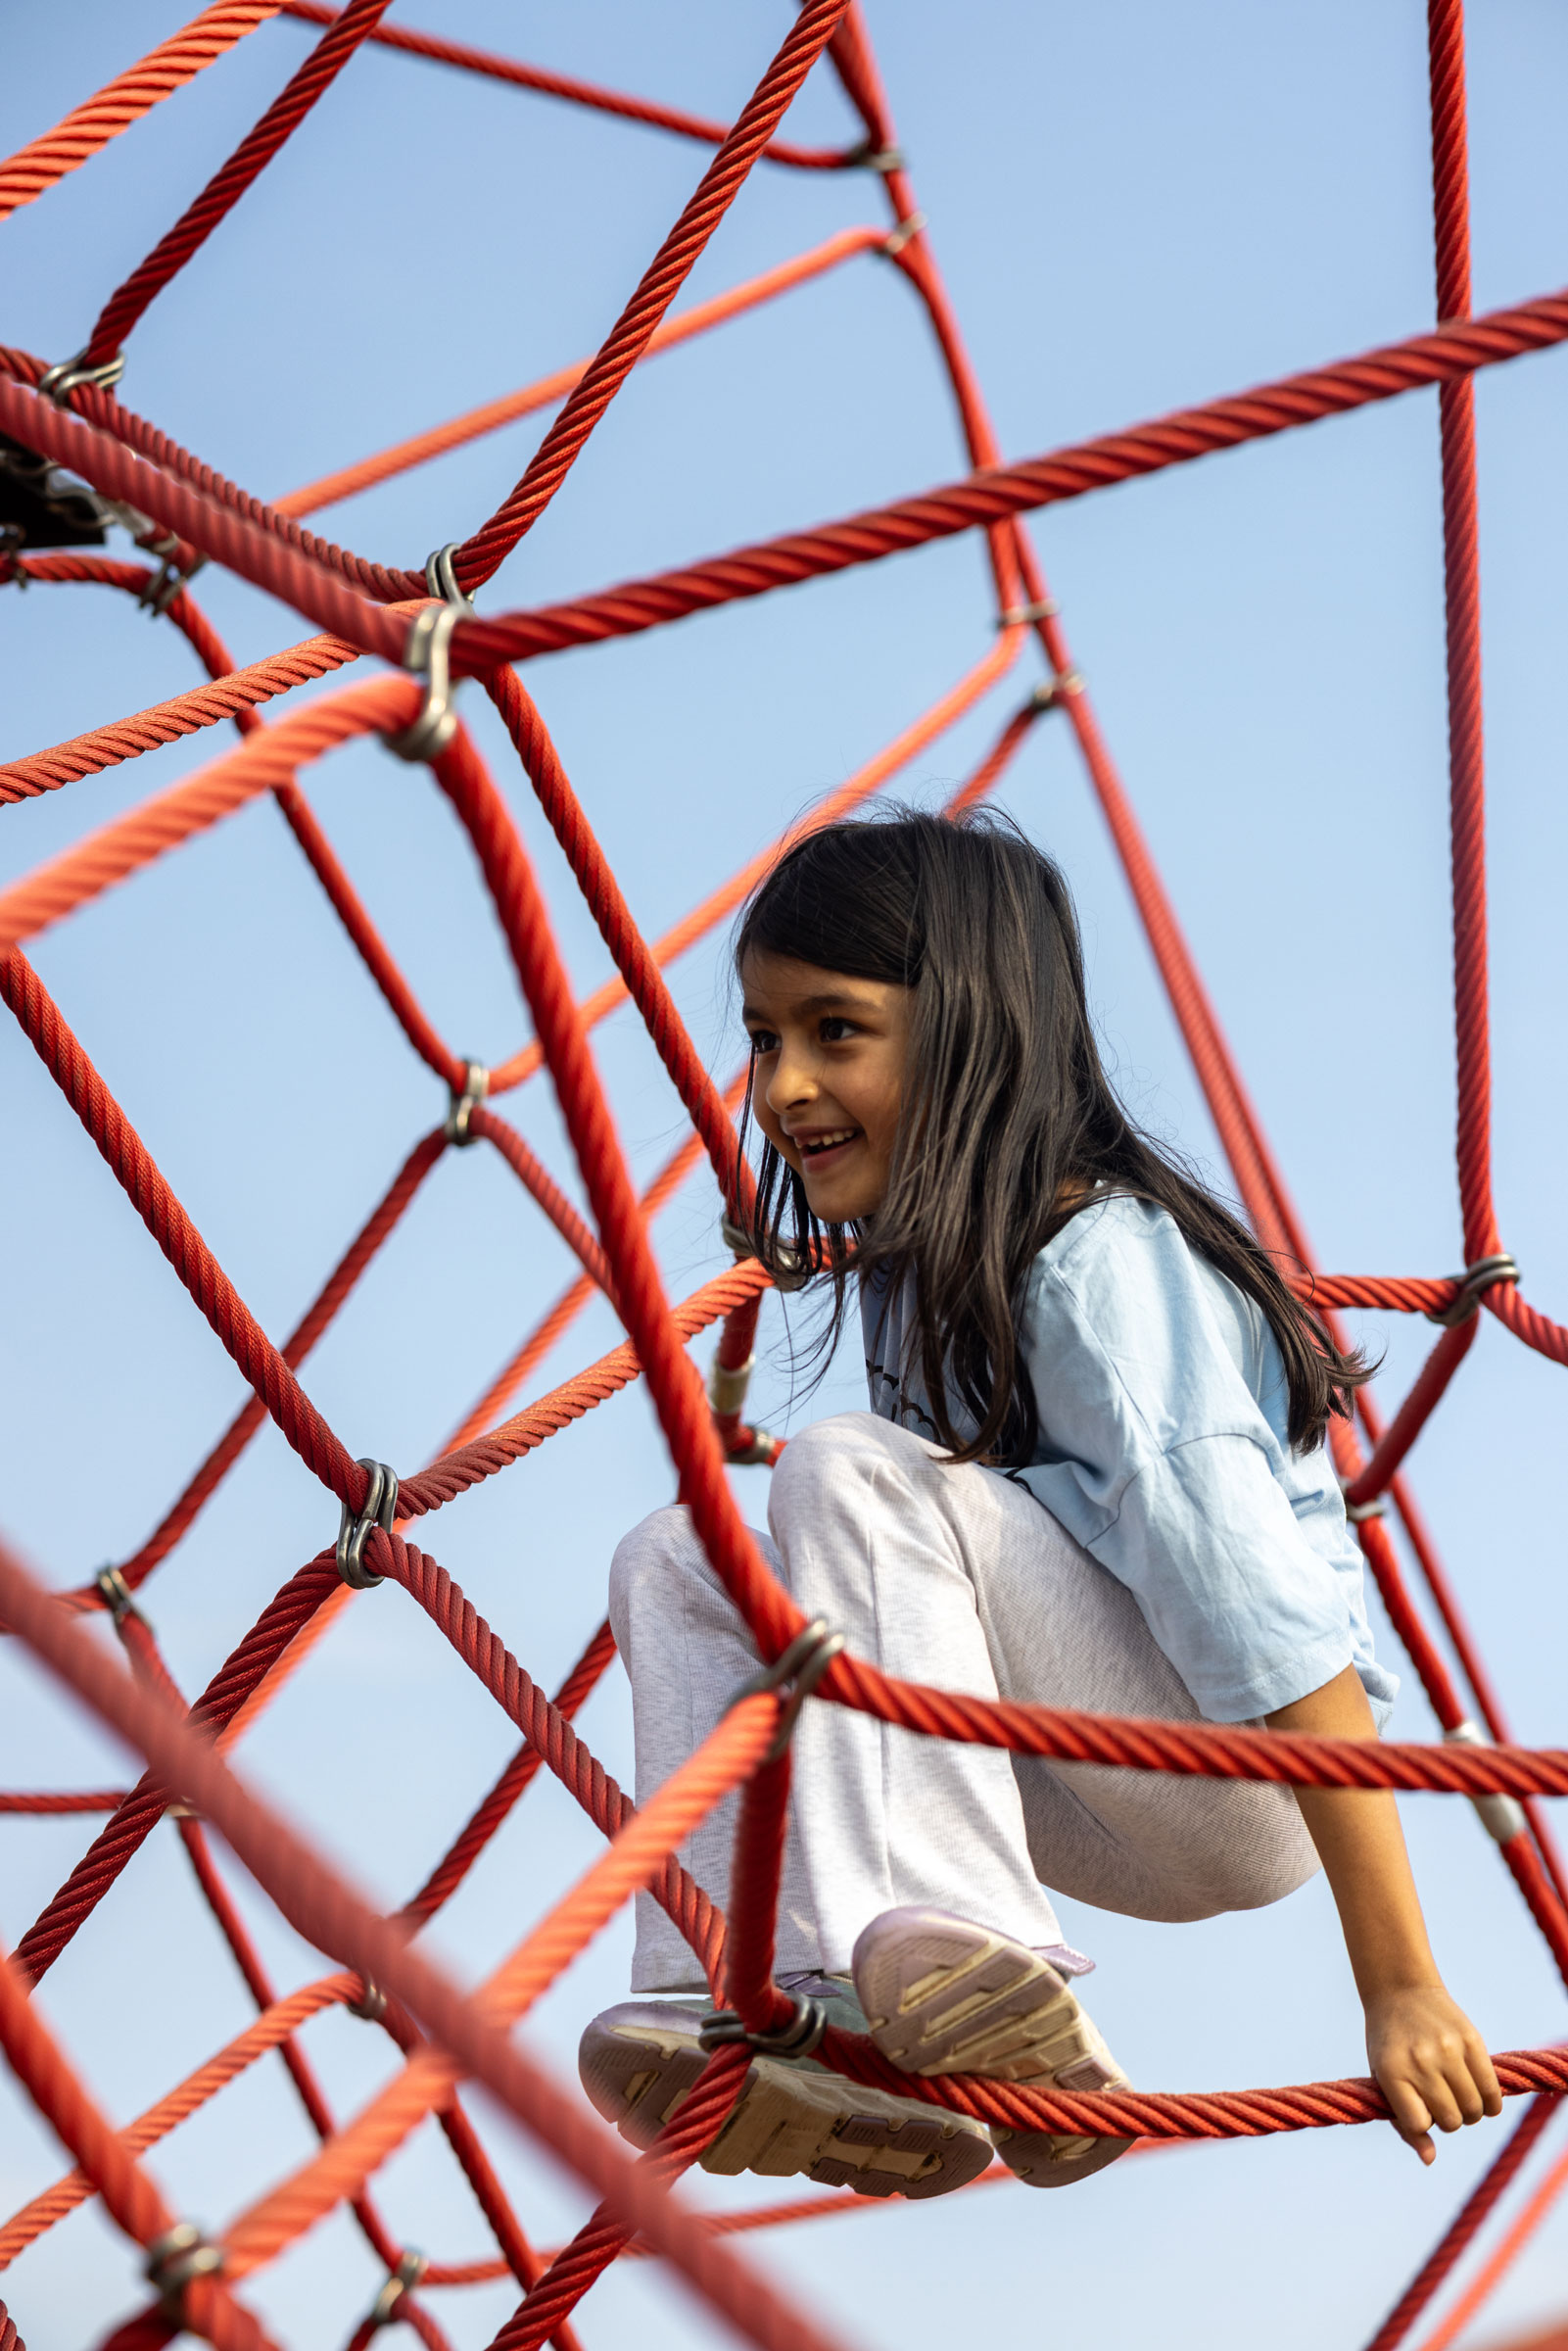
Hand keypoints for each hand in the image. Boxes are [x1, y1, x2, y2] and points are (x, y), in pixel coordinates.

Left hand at [1365, 1983, 1501, 2162]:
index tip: (1419, 2111)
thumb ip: (1402, 2122)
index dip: (1423, 2125)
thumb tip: (1429, 2160)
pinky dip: (1490, 2104)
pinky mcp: (1472, 2041)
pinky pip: (1492, 2091)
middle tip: (1441, 2102)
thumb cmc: (1389, 2044)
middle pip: (1451, 2121)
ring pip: (1473, 2111)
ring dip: (1469, 2113)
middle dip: (1448, 2120)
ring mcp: (1448, 2050)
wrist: (1401, 1991)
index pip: (1419, 2124)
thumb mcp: (1382, 2079)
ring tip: (1459, 2098)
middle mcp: (1421, 2061)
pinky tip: (1481, 2097)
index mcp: (1392, 2072)